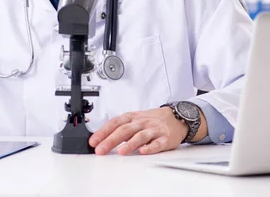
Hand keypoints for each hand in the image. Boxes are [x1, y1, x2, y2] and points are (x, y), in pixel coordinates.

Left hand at [89, 107, 205, 155]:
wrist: (175, 117)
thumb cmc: (151, 120)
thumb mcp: (134, 119)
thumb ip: (119, 128)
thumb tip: (100, 138)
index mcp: (132, 117)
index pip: (115, 123)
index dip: (103, 132)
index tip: (93, 141)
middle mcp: (141, 123)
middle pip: (124, 130)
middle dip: (111, 140)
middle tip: (100, 149)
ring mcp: (153, 130)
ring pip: (140, 136)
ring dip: (130, 144)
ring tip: (121, 152)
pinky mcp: (164, 138)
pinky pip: (157, 143)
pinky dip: (150, 147)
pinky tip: (143, 152)